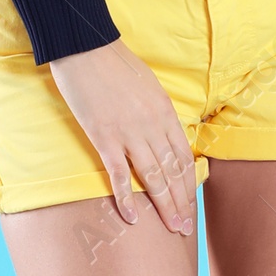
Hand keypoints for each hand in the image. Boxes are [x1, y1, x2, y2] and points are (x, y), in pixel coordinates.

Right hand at [47, 40, 196, 235]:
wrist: (85, 46)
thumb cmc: (114, 62)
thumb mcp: (148, 85)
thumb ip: (156, 112)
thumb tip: (161, 133)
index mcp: (165, 112)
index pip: (183, 157)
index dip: (188, 184)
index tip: (191, 204)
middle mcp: (152, 126)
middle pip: (172, 172)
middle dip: (181, 202)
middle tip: (185, 228)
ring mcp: (129, 133)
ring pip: (152, 177)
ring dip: (164, 206)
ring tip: (172, 228)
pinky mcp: (104, 137)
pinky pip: (118, 174)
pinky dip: (126, 198)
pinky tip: (132, 217)